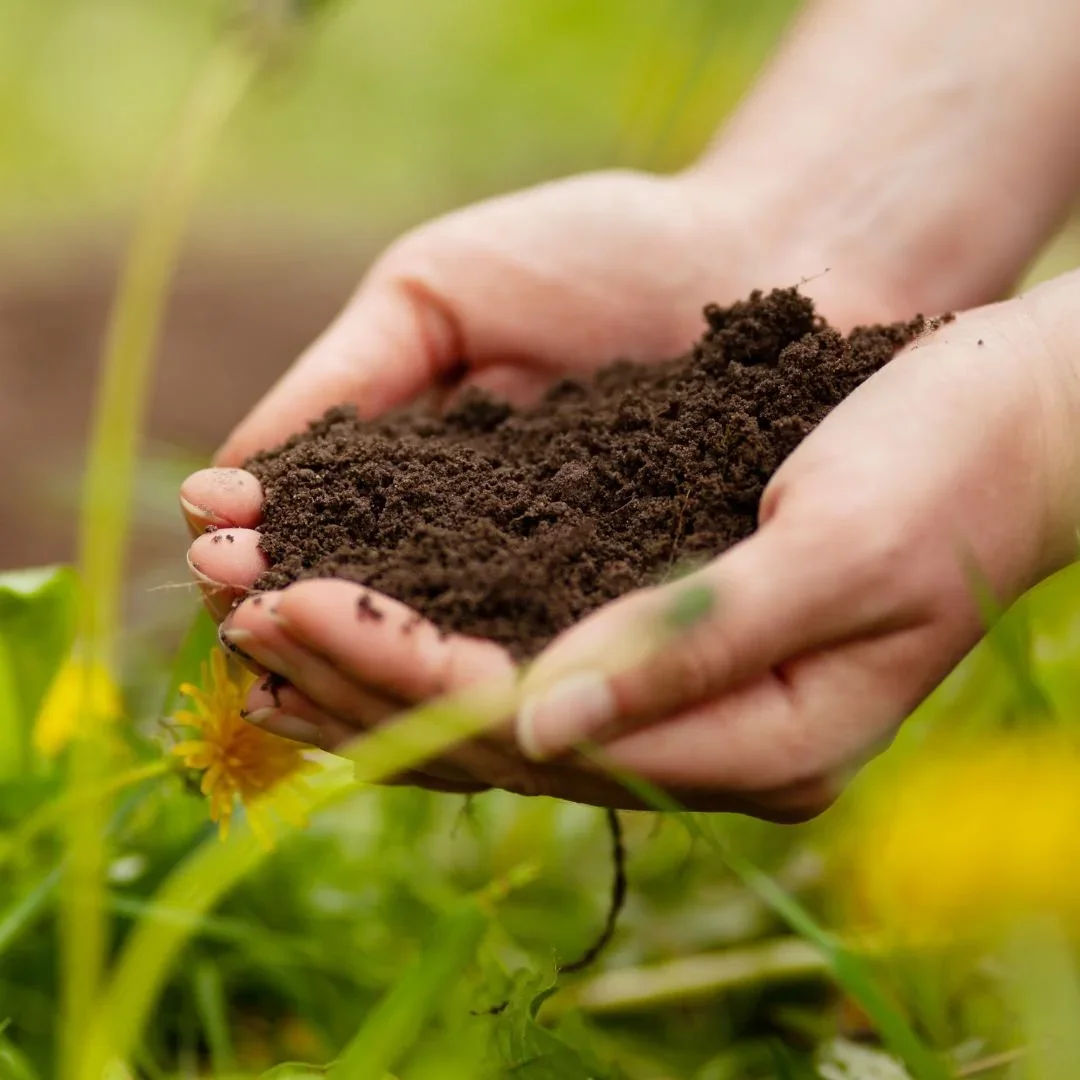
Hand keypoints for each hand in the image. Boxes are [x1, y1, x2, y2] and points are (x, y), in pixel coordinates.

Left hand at [185, 270, 1079, 816]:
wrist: (1006, 426)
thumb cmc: (945, 469)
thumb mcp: (836, 550)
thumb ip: (697, 645)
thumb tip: (541, 716)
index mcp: (762, 744)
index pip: (544, 729)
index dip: (405, 673)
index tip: (292, 609)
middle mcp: (710, 744)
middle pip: (499, 734)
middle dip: (362, 676)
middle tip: (236, 615)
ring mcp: (688, 702)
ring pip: (497, 705)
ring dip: (376, 665)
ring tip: (260, 622)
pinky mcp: (668, 644)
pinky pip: (525, 654)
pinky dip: (433, 634)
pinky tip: (359, 607)